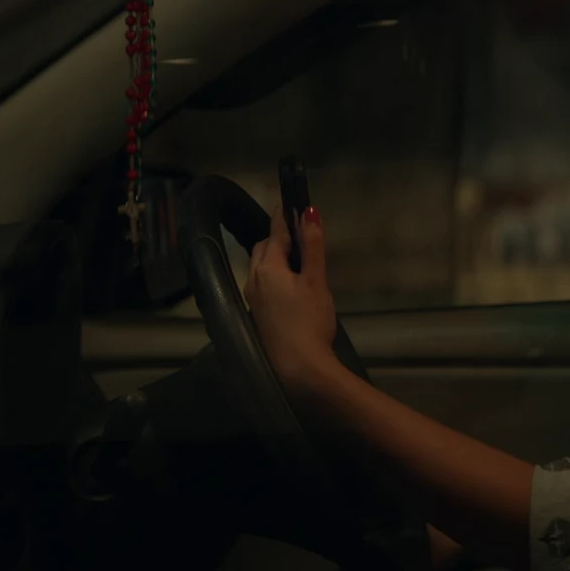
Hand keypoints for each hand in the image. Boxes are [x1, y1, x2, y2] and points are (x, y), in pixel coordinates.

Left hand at [245, 201, 337, 386]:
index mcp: (267, 268)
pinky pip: (263, 285)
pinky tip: (290, 287)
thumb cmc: (310, 321)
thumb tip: (310, 212)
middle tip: (298, 233)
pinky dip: (274, 277)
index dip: (283, 217)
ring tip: (296, 259)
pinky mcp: (258, 316)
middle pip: (263, 250)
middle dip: (278, 238)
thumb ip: (313, 246)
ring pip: (261, 268)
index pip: (275, 233)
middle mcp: (254, 281)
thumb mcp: (316, 280)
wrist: (299, 367)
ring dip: (275, 258)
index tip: (287, 202)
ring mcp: (254, 300)